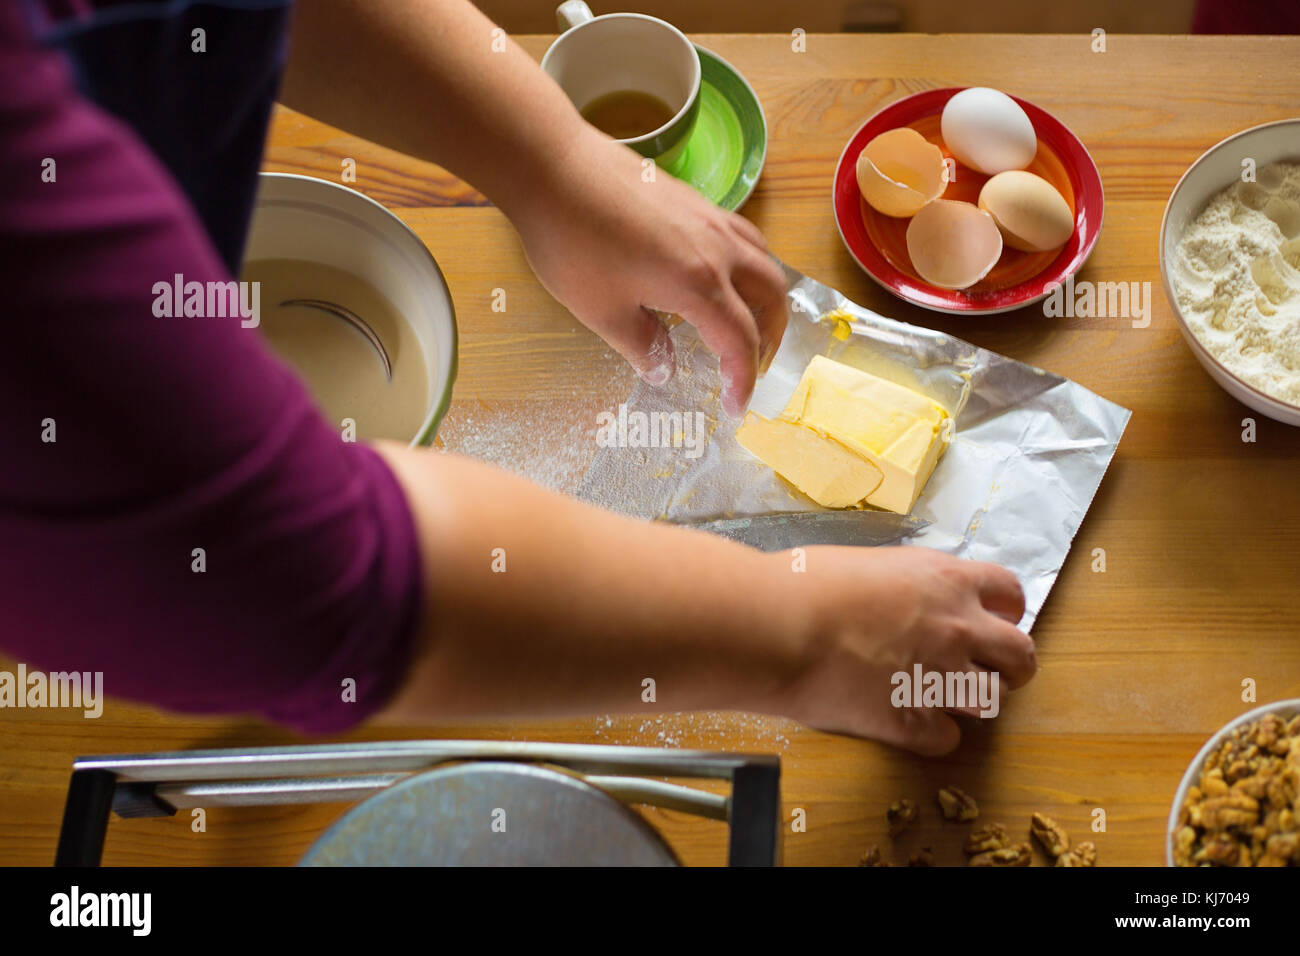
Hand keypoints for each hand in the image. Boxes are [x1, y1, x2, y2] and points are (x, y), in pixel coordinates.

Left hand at [509, 125, 788, 415]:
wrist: (554, 167)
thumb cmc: (573, 243)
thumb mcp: (602, 311)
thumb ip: (641, 345)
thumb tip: (665, 370)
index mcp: (699, 284)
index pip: (739, 340)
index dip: (742, 380)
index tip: (735, 408)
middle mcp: (718, 249)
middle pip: (771, 298)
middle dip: (770, 339)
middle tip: (749, 367)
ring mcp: (711, 218)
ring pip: (765, 262)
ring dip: (767, 300)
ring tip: (748, 324)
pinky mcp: (697, 200)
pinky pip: (744, 238)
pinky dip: (750, 267)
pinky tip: (723, 277)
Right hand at [768, 546, 1034, 754]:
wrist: (777, 627)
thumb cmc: (802, 584)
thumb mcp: (864, 563)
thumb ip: (899, 582)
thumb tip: (893, 595)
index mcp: (945, 579)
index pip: (1010, 592)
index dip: (1004, 611)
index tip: (991, 620)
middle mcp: (956, 627)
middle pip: (1021, 655)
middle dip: (1009, 665)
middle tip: (984, 670)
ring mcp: (940, 677)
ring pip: (992, 701)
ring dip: (970, 701)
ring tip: (938, 697)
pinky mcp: (913, 721)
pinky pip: (947, 739)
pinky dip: (931, 735)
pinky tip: (904, 721)